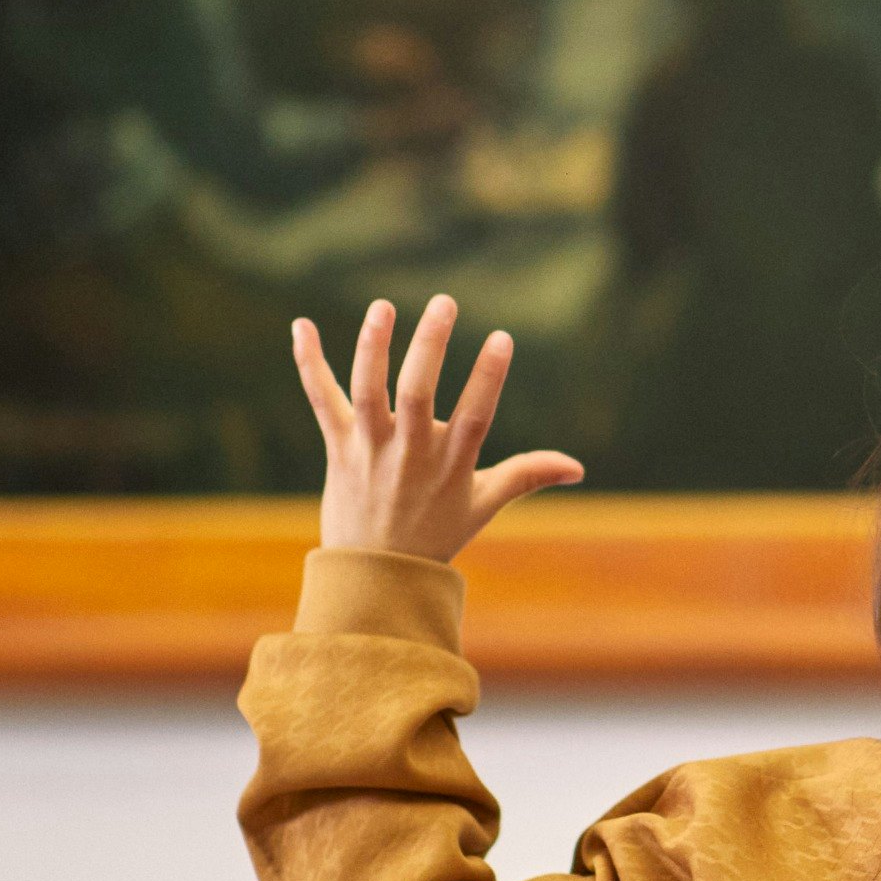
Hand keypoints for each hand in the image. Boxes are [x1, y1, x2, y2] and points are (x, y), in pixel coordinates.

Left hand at [296, 294, 583, 561]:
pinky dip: (310, 362)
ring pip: (368, 392)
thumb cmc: (434, 536)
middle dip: (430, 347)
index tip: (502, 337)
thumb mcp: (484, 504)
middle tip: (445, 304)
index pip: (475, 415)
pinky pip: (322, 399)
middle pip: (417, 395)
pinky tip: (302, 326)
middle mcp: (409, 454)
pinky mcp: (338, 448)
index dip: (489, 377)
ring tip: (384, 307)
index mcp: (451, 466)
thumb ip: (528, 475)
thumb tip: (578, 466)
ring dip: (373, 347)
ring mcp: (370, 449)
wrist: (373, 576)